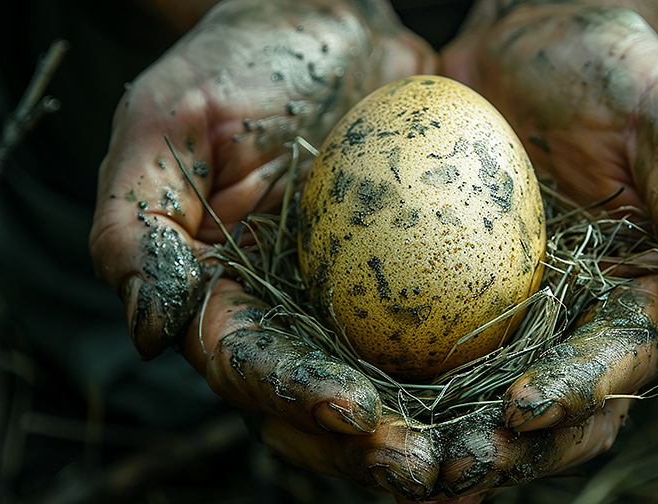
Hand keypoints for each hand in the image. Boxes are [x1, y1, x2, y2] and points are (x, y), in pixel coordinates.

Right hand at [89, 0, 439, 495]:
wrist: (333, 23)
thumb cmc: (242, 63)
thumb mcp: (169, 121)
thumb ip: (136, 222)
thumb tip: (149, 330)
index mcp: (224, 298)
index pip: (251, 366)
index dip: (295, 395)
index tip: (352, 407)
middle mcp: (292, 319)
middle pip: (322, 408)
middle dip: (369, 447)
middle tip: (426, 468)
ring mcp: (359, 309)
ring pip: (393, 395)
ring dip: (434, 435)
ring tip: (481, 457)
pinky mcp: (422, 287)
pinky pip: (452, 342)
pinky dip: (481, 378)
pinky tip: (521, 401)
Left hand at [437, 0, 657, 494]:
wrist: (536, 36)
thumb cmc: (619, 72)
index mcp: (641, 305)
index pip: (616, 366)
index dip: (575, 395)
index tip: (521, 408)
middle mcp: (576, 328)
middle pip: (546, 413)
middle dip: (498, 451)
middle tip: (442, 470)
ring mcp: (509, 320)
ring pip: (475, 404)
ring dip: (437, 443)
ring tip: (392, 463)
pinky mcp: (447, 300)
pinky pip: (418, 352)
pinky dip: (390, 390)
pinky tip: (348, 407)